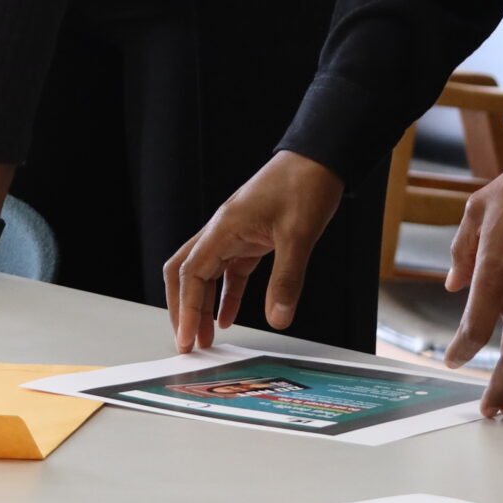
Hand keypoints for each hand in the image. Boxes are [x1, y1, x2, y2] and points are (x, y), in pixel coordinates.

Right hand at [165, 151, 344, 350]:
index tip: (188, 339)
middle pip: (186, 274)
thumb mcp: (298, 235)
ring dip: (202, 306)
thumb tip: (278, 319)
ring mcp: (234, 234)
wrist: (319, 158)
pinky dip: (225, 296)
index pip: (190, 274)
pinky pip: (230, 272)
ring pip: (206, 275)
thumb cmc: (305, 185)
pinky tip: (228, 318)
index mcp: (223, 228)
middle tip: (188, 344)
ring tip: (205, 339)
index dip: (186, 309)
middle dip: (183, 310)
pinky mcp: (250, 238)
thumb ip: (286, 279)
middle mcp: (222, 231)